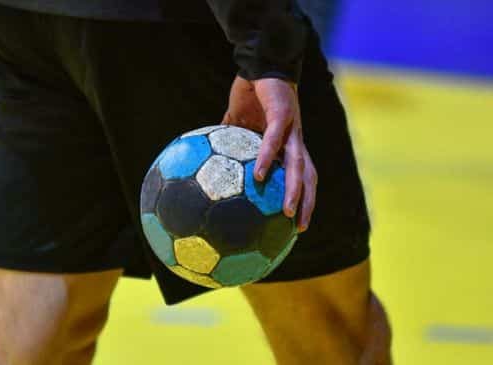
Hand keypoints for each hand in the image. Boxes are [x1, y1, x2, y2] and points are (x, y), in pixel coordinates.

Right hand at [223, 76, 316, 231]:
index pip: (300, 177)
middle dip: (306, 204)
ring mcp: (292, 128)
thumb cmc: (253, 92)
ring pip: (299, 165)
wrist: (260, 61)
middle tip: (298, 229)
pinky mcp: (282, 114)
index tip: (293, 222)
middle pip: (308, 178)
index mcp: (289, 144)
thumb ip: (232, 143)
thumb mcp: (239, 123)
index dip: (302, 199)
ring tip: (286, 213)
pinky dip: (267, 158)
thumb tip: (212, 161)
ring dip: (294, 190)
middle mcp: (295, 140)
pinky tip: (258, 176)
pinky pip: (274, 141)